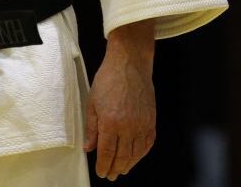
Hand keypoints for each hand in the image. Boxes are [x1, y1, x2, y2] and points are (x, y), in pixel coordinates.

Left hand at [84, 20, 155, 180]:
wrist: (130, 65)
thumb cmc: (108, 80)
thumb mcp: (92, 102)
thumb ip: (91, 128)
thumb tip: (89, 148)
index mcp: (110, 122)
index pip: (107, 152)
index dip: (103, 165)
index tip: (101, 172)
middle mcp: (128, 126)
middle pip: (122, 156)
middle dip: (115, 168)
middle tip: (110, 175)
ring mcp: (142, 124)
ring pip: (136, 153)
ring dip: (128, 164)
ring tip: (121, 169)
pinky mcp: (151, 121)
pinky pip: (147, 144)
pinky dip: (141, 154)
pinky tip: (135, 157)